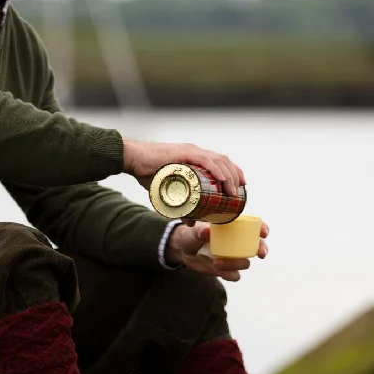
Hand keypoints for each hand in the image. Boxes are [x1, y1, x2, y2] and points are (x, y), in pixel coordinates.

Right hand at [122, 138, 244, 196]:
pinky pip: (207, 161)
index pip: (220, 162)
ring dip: (230, 175)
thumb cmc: (147, 172)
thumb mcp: (167, 192)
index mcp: (195, 157)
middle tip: (240, 191)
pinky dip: (218, 170)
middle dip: (236, 175)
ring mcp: (191, 151)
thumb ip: (180, 207)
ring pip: (219, 161)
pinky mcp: (185, 153)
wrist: (133, 159)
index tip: (240, 186)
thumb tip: (190, 222)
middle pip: (224, 161)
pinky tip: (225, 180)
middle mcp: (196, 152)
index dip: (233, 173)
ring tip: (234, 191)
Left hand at [165, 220, 269, 280]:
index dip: (262, 228)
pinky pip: (235, 275)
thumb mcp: (194, 230)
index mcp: (233, 228)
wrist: (183, 250)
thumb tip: (206, 232)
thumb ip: (200, 230)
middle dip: (262, 249)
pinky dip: (229, 274)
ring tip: (216, 262)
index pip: (254, 226)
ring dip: (235, 264)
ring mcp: (233, 257)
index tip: (263, 233)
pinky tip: (218, 271)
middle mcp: (237, 242)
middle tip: (260, 254)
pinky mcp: (226, 270)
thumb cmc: (192, 234)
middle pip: (257, 246)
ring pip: (245, 263)